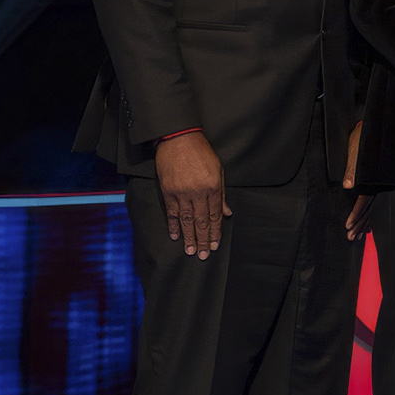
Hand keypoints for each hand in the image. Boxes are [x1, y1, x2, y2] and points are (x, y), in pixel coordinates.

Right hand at [156, 130, 228, 259]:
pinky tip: (176, 236)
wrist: (179, 139)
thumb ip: (222, 194)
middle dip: (203, 240)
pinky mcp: (168, 191)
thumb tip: (226, 213)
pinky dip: (173, 225)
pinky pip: (171, 212)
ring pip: (186, 220)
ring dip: (189, 237)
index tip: (214, 245)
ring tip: (191, 251)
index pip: (215, 216)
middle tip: (203, 255)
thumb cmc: (202, 153)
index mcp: (213, 187)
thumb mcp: (218, 170)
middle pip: (201, 221)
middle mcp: (198, 192)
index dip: (215, 232)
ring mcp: (181, 192)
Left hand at [342, 120, 370, 239]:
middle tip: (351, 238)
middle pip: (369, 209)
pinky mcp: (378, 181)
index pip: (363, 200)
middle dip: (359, 224)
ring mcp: (379, 183)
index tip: (348, 226)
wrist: (375, 126)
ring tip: (357, 235)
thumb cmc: (364, 136)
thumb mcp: (356, 149)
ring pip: (372, 207)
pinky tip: (368, 223)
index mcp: (371, 177)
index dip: (356, 214)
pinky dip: (370, 214)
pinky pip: (374, 201)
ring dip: (364, 223)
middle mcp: (377, 183)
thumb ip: (352, 168)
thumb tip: (348, 185)